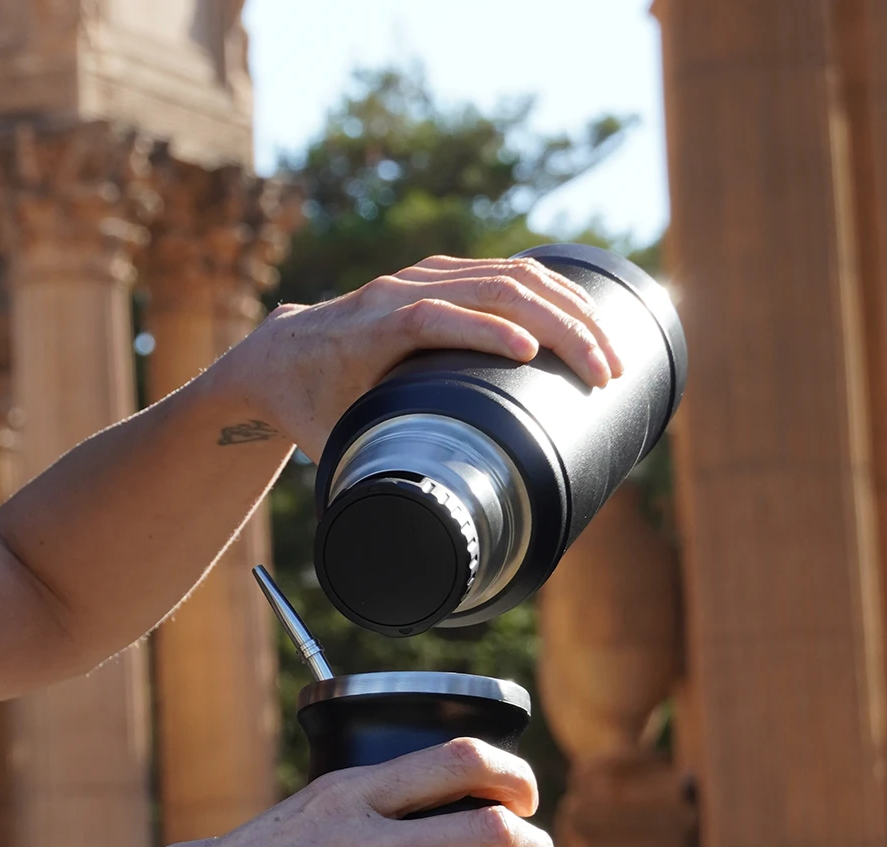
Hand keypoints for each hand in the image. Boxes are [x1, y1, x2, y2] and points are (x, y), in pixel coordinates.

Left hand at [216, 255, 626, 459]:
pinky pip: (502, 270)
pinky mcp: (437, 276)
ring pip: (505, 274)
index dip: (484, 331)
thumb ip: (362, 478)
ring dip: (568, 308)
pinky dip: (551, 290)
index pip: (433, 317)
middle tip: (606, 372)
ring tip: (611, 351)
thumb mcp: (330, 442)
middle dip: (559, 326)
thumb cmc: (306, 405)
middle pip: (489, 288)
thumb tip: (401, 536)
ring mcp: (419, 278)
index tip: (533, 355)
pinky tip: (586, 313)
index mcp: (371, 331)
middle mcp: (396, 294)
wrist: (275, 356)